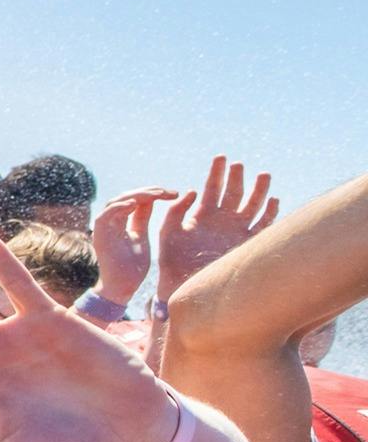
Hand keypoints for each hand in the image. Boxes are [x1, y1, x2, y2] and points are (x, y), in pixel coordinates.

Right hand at [92, 186, 172, 305]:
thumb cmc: (132, 267)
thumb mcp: (141, 236)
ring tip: (156, 194)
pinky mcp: (99, 235)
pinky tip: (135, 203)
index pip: (135, 200)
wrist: (122, 287)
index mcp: (119, 222)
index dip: (153, 194)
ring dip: (136, 196)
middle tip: (167, 191)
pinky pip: (106, 215)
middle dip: (147, 192)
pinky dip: (120, 207)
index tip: (174, 193)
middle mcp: (109, 222)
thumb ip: (142, 218)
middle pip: (126, 198)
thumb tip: (151, 200)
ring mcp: (103, 228)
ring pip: (116, 202)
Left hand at [156, 155, 278, 304]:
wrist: (184, 285)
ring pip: (253, 204)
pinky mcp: (246, 242)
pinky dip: (269, 213)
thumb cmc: (172, 259)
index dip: (217, 172)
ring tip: (262, 175)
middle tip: (238, 165)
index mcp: (203, 213)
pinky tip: (273, 200)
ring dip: (259, 190)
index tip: (221, 157)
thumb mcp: (169, 231)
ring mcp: (236, 229)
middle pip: (234, 192)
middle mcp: (222, 219)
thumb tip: (192, 191)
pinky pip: (262, 225)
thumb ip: (176, 211)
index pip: (212, 187)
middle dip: (237, 178)